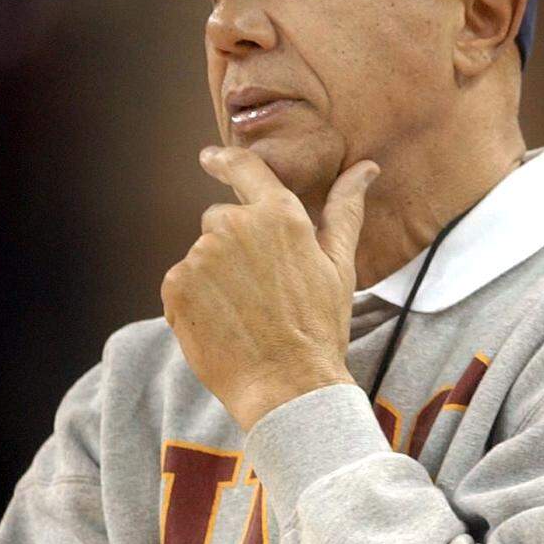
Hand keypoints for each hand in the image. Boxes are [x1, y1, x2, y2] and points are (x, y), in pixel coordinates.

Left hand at [160, 146, 379, 431]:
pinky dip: (196, 302)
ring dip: (216, 278)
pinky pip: (181, 284)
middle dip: (234, 247)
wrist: (287, 386)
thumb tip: (366, 168)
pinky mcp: (176, 286)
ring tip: (245, 314)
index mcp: (278, 215)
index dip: (224, 160)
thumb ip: (345, 210)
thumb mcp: (340, 266)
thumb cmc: (320, 329)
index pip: (244, 168)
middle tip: (261, 291)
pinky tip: (223, 326)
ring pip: (202, 256)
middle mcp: (234, 225)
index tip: (211, 158)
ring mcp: (201, 256)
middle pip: (220, 220)